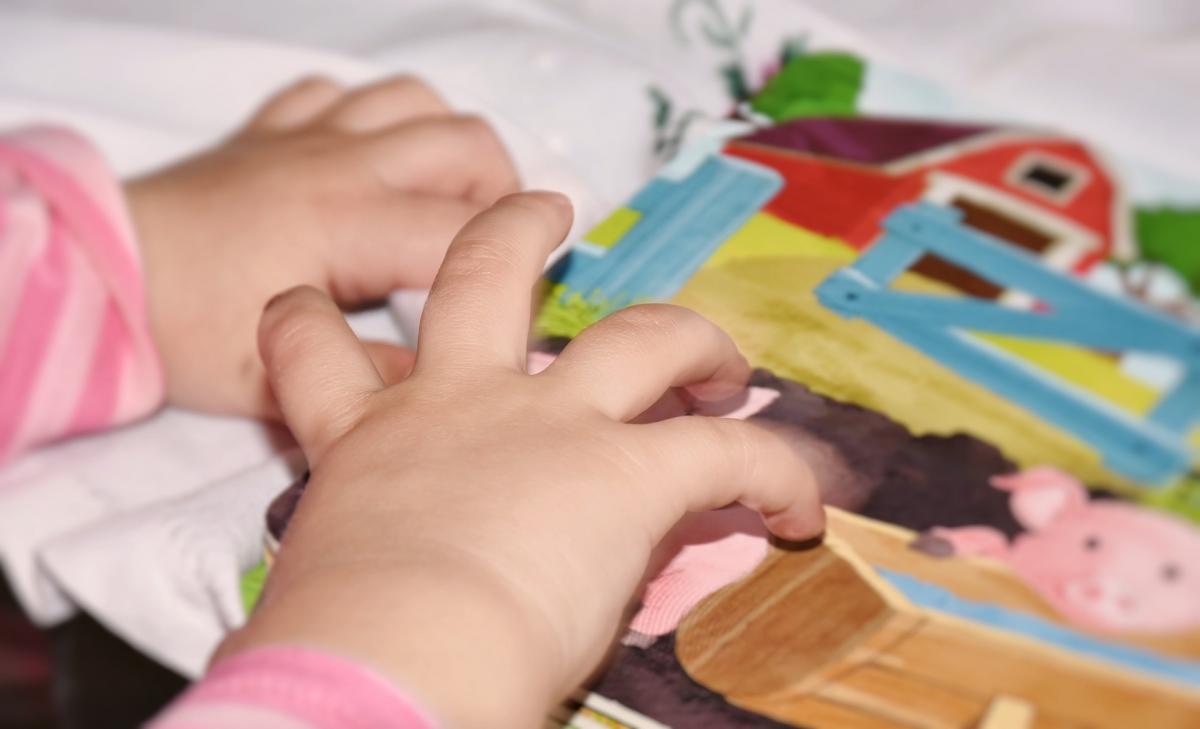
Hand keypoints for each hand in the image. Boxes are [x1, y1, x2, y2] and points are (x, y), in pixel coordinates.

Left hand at [125, 75, 518, 415]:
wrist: (95, 275)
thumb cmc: (177, 325)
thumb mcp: (273, 381)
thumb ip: (369, 384)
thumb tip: (443, 388)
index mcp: (345, 223)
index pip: (466, 233)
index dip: (515, 269)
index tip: (526, 301)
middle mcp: (339, 164)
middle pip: (464, 143)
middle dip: (503, 191)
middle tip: (499, 248)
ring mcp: (307, 137)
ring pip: (414, 100)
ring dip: (448, 144)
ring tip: (447, 198)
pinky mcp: (274, 128)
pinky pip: (344, 93)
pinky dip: (374, 118)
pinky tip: (370, 163)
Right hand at [215, 191, 823, 727]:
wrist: (389, 657)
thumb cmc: (337, 644)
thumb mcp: (330, 580)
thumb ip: (366, 554)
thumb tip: (392, 592)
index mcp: (368, 441)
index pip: (316, 353)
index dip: (309, 327)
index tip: (314, 316)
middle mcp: (458, 405)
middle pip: (482, 275)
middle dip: (513, 232)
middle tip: (543, 214)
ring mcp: (547, 424)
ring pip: (635, 335)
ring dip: (687, 336)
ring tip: (718, 357)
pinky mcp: (626, 471)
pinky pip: (728, 451)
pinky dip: (774, 470)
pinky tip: (799, 502)